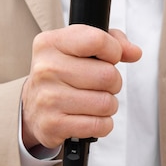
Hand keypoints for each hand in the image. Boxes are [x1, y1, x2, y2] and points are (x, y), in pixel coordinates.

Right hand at [21, 24, 141, 149]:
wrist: (32, 106)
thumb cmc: (62, 72)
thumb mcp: (79, 46)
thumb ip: (112, 40)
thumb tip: (134, 52)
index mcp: (50, 43)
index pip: (97, 40)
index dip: (114, 51)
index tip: (110, 57)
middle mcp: (46, 69)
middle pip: (108, 75)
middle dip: (113, 82)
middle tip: (101, 84)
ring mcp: (48, 98)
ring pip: (106, 103)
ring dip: (108, 104)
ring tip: (94, 101)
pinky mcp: (53, 125)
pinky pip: (99, 125)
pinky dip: (103, 124)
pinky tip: (90, 117)